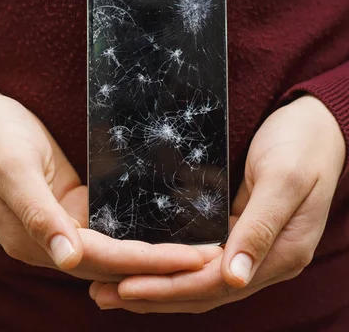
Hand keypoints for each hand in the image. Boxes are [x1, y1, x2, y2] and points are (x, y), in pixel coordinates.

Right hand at [0, 74, 218, 281]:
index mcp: (30, 239)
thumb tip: (68, 259)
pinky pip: (106, 229)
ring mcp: (57, 226)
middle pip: (111, 264)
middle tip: (213, 259)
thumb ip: (37, 214)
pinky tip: (166, 228)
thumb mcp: (11, 167)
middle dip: (161, 265)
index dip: (147, 262)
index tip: (193, 260)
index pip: (99, 260)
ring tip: (200, 250)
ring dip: (153, 254)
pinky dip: (137, 233)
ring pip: (112, 251)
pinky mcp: (66, 208)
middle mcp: (46, 241)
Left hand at [90, 95, 345, 310]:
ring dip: (158, 287)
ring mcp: (253, 249)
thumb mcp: (284, 179)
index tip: (126, 287)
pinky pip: (202, 260)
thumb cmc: (302, 145)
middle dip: (153, 296)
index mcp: (281, 253)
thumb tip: (234, 279)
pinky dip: (173, 268)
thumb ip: (260, 228)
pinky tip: (144, 266)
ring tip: (113, 289)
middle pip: (203, 291)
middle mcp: (265, 260)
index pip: (216, 285)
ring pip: (200, 281)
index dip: (169, 288)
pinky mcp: (240, 234)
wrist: (317, 124)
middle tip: (102, 295)